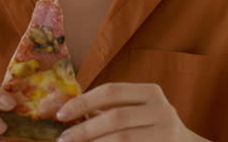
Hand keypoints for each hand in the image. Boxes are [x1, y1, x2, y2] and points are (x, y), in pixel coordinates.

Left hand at [55, 83, 209, 141]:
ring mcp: (166, 133)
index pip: (111, 91)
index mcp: (151, 92)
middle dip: (85, 129)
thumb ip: (106, 108)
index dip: (84, 101)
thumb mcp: (135, 110)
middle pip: (116, 117)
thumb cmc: (149, 127)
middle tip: (63, 139)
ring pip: (122, 139)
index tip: (61, 114)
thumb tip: (64, 109)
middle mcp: (162, 110)